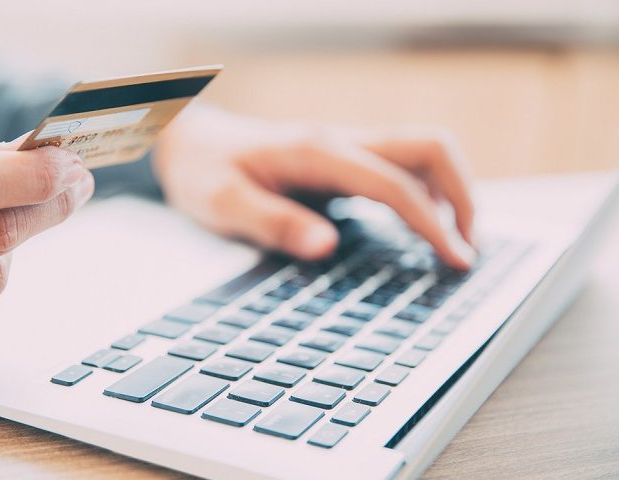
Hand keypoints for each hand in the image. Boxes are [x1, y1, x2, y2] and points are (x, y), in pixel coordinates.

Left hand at [155, 104, 475, 267]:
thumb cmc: (203, 172)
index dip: (432, 222)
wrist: (190, 143)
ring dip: (450, 190)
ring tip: (455, 243)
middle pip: (429, 147)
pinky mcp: (343, 159)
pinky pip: (401, 166)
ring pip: (422, 152)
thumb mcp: (222, 204)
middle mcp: (340, 141)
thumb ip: (273, 223)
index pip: (394, 184)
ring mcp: (345, 146)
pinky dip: (426, 193)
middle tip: (468, 249)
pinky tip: (422, 225)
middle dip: (463, 194)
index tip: (455, 260)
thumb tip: (327, 245)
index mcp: (316, 152)